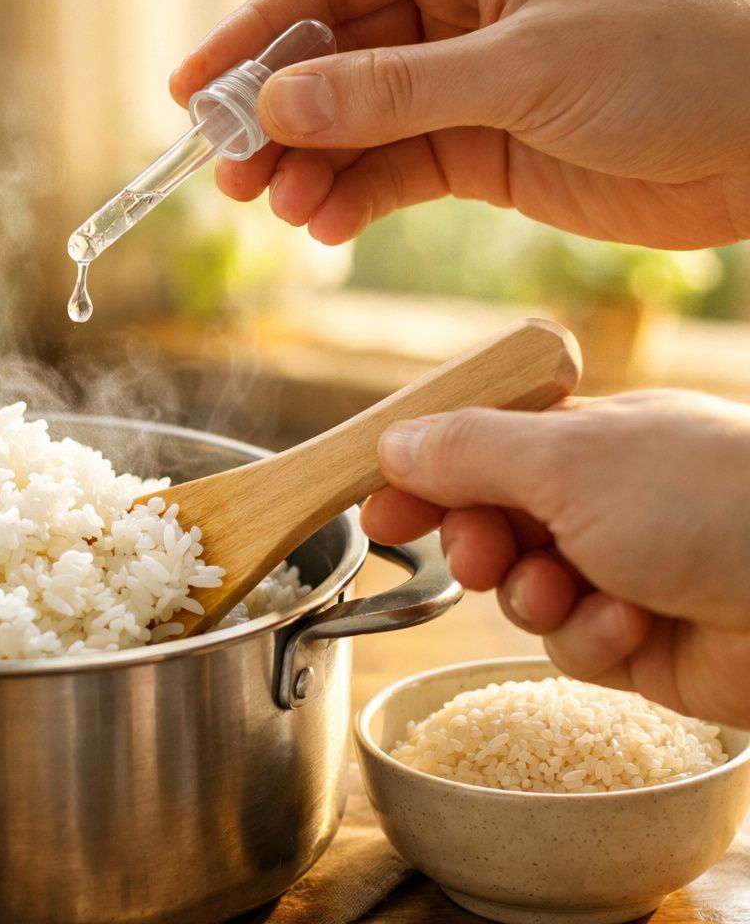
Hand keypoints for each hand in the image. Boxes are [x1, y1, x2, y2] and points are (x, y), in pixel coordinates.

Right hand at [170, 0, 749, 248]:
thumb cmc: (676, 60)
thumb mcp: (525, 66)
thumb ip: (396, 90)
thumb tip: (279, 108)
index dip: (251, 34)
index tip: (191, 90)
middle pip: (325, 55)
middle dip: (274, 115)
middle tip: (230, 171)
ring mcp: (457, 75)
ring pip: (348, 120)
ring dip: (306, 165)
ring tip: (278, 206)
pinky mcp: (474, 144)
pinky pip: (388, 169)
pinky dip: (352, 198)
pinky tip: (325, 225)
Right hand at [362, 389, 749, 726]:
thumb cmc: (708, 499)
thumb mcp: (568, 457)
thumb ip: (469, 451)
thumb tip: (394, 442)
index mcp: (585, 438)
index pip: (479, 449)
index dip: (424, 477)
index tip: (376, 507)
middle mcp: (599, 503)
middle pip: (490, 526)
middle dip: (475, 544)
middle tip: (477, 553)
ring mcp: (620, 572)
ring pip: (522, 595)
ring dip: (533, 597)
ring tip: (566, 592)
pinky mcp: (642, 643)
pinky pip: (572, 646)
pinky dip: (589, 639)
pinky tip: (627, 625)